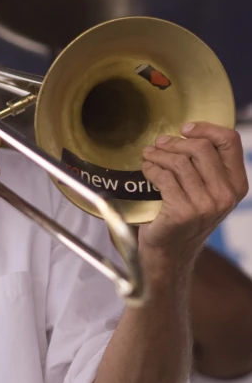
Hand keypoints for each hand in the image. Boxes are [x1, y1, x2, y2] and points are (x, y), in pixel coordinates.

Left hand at [139, 122, 247, 267]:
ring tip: (149, 155)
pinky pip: (164, 178)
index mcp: (237, 186)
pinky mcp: (183, 212)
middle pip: (202, 148)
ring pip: (180, 163)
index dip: (206, 128)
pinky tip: (146, 169)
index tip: (185, 128)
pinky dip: (151, 169)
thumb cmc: (184, 219)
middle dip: (175, 142)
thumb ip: (207, 168)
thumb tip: (188, 133)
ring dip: (159, 155)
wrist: (169, 254)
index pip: (230, 142)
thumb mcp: (206, 193)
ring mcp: (205, 205)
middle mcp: (225, 195)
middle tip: (159, 144)